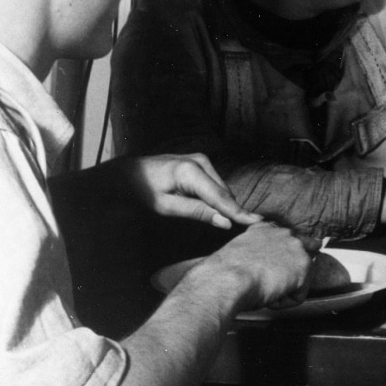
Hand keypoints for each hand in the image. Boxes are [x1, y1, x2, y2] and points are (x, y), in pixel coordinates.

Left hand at [121, 154, 260, 230]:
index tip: (256, 221)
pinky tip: (216, 208)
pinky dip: (218, 197)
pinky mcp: (201, 162)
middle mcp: (200, 161)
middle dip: (233, 210)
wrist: (129, 172)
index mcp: (190, 171)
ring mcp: (202, 160)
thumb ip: (197, 212)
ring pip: (222, 189)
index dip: (238, 211)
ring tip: (230, 219)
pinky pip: (216, 184)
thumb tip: (224, 222)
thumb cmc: (143, 191)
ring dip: (225, 204)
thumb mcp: (166, 207)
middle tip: (249, 226)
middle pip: (224, 192)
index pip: (220, 197)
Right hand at [196, 221, 311, 310]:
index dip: (282, 258)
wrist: (226, 279)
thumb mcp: (238, 252)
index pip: (285, 239)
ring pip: (301, 277)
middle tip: (276, 284)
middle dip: (295, 270)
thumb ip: (254, 253)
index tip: (273, 268)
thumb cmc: (223, 273)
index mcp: (265, 228)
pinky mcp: (304, 267)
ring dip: (285, 289)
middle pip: (306, 251)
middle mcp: (285, 234)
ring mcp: (297, 249)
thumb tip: (255, 267)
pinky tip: (269, 297)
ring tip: (264, 291)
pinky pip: (299, 296)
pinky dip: (284, 302)